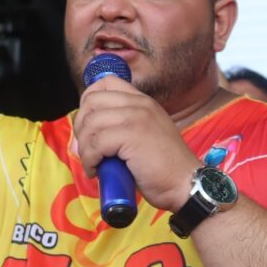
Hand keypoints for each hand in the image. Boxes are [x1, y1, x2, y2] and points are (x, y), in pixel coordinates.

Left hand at [73, 75, 199, 212]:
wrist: (185, 183)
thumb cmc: (162, 167)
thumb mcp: (143, 136)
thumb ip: (120, 128)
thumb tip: (83, 137)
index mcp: (142, 101)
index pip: (105, 83)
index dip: (88, 101)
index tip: (87, 125)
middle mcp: (139, 104)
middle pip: (92, 101)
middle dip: (81, 126)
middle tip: (87, 149)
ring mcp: (136, 117)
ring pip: (91, 123)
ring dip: (84, 148)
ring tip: (93, 164)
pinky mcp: (131, 135)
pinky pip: (96, 143)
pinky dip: (89, 160)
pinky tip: (96, 171)